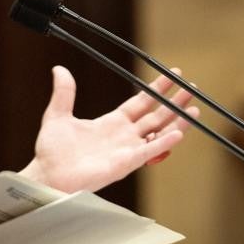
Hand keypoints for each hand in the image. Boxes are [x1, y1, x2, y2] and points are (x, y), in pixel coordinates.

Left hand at [18, 66, 198, 193]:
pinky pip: (149, 151)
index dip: (156, 89)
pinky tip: (178, 132)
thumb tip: (59, 69)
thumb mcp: (57, 115)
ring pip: (158, 132)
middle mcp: (123, 136)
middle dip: (174, 102)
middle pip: (155, 115)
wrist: (48, 174)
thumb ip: (64, 93)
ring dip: (176, 121)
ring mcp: (127, 149)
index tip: (172, 75)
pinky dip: (164, 142)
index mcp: (111, 123)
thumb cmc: (52, 152)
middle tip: (191, 88)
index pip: (140, 102)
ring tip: (194, 109)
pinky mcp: (126, 163)